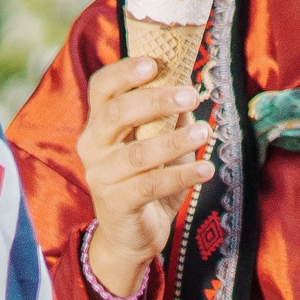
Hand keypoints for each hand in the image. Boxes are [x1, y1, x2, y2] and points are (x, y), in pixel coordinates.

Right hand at [71, 39, 210, 299]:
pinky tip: (206, 170)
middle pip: (115, 113)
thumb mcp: (157, 142)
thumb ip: (168, 116)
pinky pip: (151, 186)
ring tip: (206, 132)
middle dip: (155, 101)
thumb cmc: (146, 179)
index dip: (124, 72)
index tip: (155, 63)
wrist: (130, 235)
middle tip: (192, 95)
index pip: (101, 88)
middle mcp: (92, 146)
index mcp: (98, 124)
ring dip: (175, 141)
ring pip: (137, 153)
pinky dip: (182, 176)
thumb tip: (191, 84)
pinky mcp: (116, 204)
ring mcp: (101, 176)